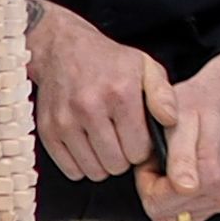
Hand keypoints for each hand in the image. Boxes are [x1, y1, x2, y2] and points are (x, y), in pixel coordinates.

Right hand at [29, 0, 168, 183]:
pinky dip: (81, 164)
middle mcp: (90, 107)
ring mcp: (66, 120)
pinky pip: (71, 171)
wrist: (63, 48)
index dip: (142, 147)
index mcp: (120, 92)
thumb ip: (163, 94)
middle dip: (124, 157)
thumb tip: (170, 120)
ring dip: (103, 163)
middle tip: (121, 139)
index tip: (138, 135)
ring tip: (105, 141)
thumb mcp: (145, 66)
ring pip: (94, 172)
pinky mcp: (48, 131)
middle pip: (116, 164)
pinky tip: (87, 145)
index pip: (138, 150)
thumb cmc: (109, 61)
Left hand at [138, 51, 219, 220]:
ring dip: (164, 193)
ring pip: (171, 218)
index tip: (154, 158)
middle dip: (154, 188)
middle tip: (162, 158)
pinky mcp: (219, 203)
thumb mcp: (181, 120)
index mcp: (211, 175)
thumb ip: (181, 156)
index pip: (158, 203)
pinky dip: (175, 199)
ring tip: (172, 163)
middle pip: (163, 214)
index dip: (147, 181)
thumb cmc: (196, 105)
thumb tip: (185, 187)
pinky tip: (180, 175)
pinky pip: (183, 217)